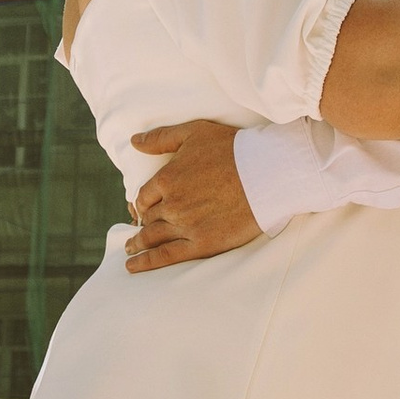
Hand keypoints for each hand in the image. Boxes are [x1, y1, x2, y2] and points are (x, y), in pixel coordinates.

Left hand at [125, 119, 260, 270]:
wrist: (268, 172)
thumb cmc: (233, 148)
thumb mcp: (194, 132)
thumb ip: (161, 138)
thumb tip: (134, 140)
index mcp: (167, 179)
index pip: (144, 197)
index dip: (141, 204)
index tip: (141, 209)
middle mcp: (172, 204)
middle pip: (149, 218)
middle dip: (143, 223)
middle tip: (139, 230)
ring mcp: (186, 226)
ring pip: (152, 238)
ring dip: (138, 244)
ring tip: (131, 249)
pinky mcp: (202, 244)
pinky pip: (166, 256)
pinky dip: (146, 263)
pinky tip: (133, 266)